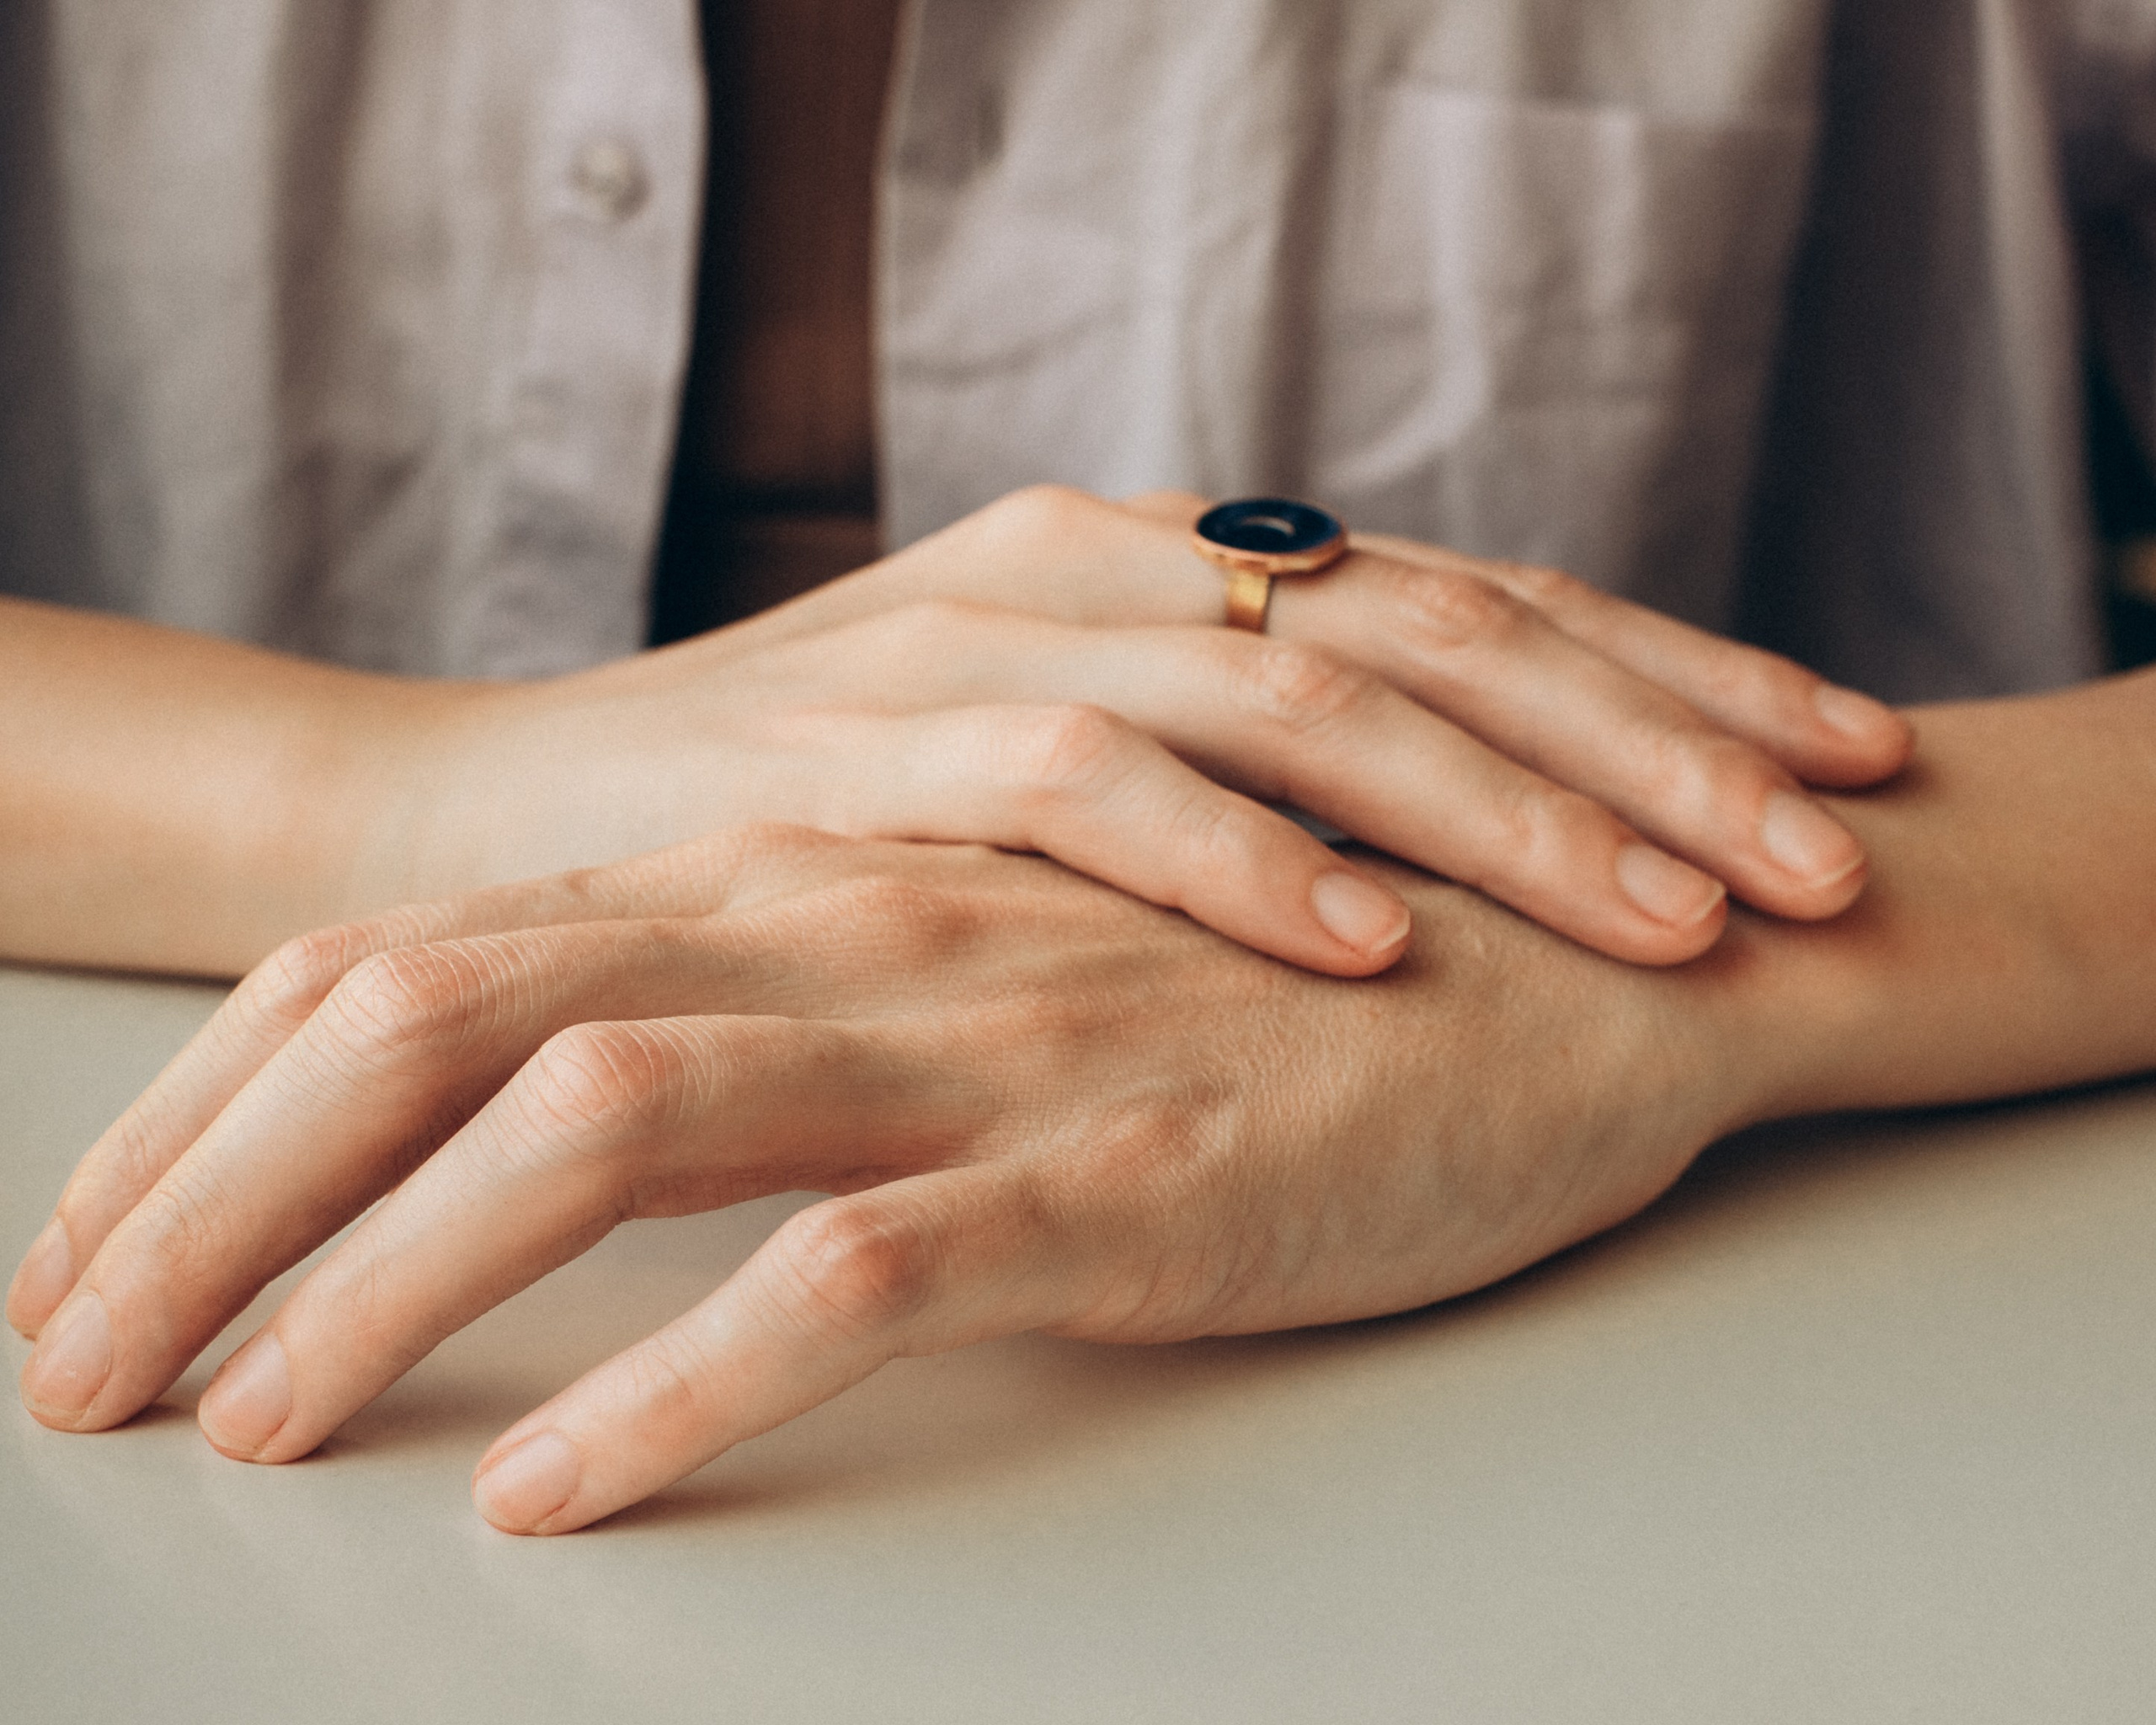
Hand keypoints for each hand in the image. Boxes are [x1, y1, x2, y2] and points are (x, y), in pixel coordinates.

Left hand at [7, 825, 1757, 1532]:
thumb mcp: (978, 941)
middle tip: (83, 1364)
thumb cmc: (1259, 966)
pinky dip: (679, 1383)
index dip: (220, 1102)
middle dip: (221, 1194)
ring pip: (603, 1122)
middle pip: (445, 1020)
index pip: (425, 954)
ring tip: (266, 1428)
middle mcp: (847, 923)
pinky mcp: (1114, 1165)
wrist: (1560, 958)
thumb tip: (558, 1102)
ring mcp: (978, 1038)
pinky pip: (846, 1265)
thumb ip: (781, 981)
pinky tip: (568, 1493)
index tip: (108, 1250)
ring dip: (391, 1282)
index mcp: (799, 869)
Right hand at [386, 487, 1910, 972]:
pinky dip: (1241, 860)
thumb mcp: (1069, 777)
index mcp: (1180, 560)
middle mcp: (1112, 563)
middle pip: (1441, 625)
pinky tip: (1372, 942)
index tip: (1833, 766)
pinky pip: (1093, 780)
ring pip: (1303, 690)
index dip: (1669, 674)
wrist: (527, 829)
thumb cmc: (828, 826)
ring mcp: (995, 630)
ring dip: (1500, 807)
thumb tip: (1458, 835)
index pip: (1475, 594)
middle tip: (1819, 848)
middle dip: (1650, 741)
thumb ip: (1246, 770)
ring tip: (1672, 912)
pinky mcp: (874, 734)